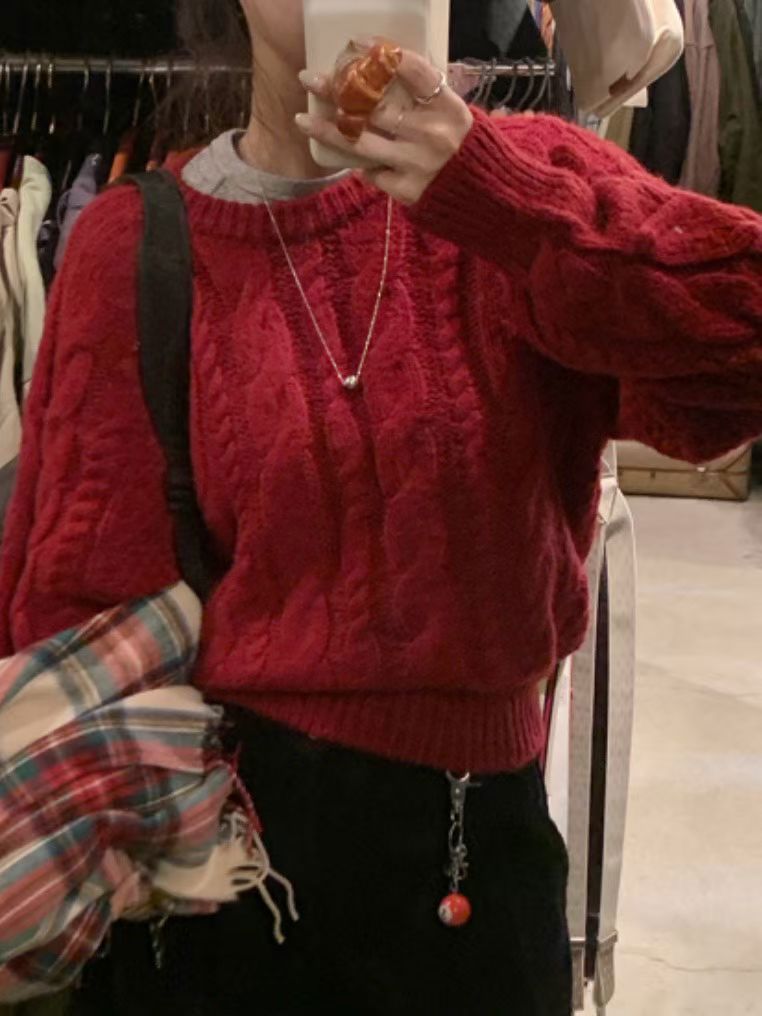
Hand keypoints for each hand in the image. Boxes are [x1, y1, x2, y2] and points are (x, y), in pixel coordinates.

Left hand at [297, 46, 473, 205]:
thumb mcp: (452, 114)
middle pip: (375, 107)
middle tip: (309, 79)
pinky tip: (350, 160)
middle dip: (337, 90)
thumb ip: (423, 96)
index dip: (380, 54)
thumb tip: (379, 71)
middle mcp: (432, 134)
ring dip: (328, 129)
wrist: (484, 196)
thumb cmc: (463, 147)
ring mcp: (419, 165)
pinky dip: (361, 165)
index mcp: (448, 107)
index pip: (411, 70)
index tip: (355, 43)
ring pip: (361, 143)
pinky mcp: (409, 191)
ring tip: (302, 119)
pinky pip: (373, 173)